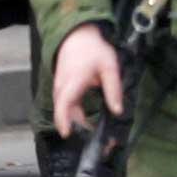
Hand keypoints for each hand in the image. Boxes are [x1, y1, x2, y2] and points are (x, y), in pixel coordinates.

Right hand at [51, 23, 122, 137]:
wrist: (77, 35)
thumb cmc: (93, 49)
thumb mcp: (109, 67)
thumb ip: (113, 90)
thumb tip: (117, 111)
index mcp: (73, 82)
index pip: (63, 104)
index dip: (63, 120)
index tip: (67, 134)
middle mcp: (62, 87)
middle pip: (64, 112)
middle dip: (76, 128)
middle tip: (93, 141)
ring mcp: (59, 87)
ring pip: (64, 110)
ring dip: (75, 122)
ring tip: (92, 133)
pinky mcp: (61, 88)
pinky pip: (65, 105)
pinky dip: (73, 114)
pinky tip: (87, 122)